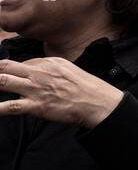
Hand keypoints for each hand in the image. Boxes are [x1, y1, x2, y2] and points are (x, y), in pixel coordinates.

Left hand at [0, 57, 125, 128]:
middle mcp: (38, 73)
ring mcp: (35, 89)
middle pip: (5, 66)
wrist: (97, 102)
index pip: (21, 63)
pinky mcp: (36, 106)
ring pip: (3, 81)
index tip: (3, 72)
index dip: (10, 69)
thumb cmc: (86, 88)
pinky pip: (10, 106)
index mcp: (48, 63)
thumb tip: (36, 70)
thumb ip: (50, 68)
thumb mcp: (69, 69)